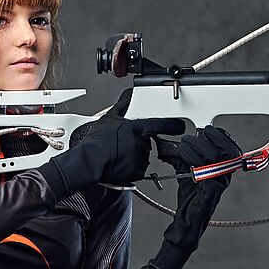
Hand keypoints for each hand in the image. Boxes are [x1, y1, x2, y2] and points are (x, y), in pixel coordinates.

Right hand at [50, 89, 185, 194]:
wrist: (89, 161)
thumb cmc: (96, 142)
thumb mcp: (109, 118)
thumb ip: (122, 106)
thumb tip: (127, 96)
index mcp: (136, 128)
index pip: (160, 125)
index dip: (172, 125)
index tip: (179, 126)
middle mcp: (140, 143)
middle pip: (147, 143)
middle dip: (138, 144)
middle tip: (122, 146)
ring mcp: (140, 158)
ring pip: (142, 157)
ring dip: (133, 157)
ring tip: (118, 155)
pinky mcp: (136, 172)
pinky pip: (138, 170)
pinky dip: (131, 168)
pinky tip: (119, 164)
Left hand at [150, 125, 241, 268]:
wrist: (186, 221)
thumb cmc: (189, 199)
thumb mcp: (186, 171)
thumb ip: (182, 157)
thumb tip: (169, 144)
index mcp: (223, 170)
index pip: (231, 147)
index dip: (222, 136)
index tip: (209, 129)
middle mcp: (225, 176)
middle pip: (226, 150)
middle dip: (211, 138)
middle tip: (195, 135)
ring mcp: (221, 183)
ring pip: (217, 157)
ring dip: (199, 146)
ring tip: (186, 143)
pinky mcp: (213, 190)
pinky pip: (207, 171)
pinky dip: (194, 159)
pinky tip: (185, 156)